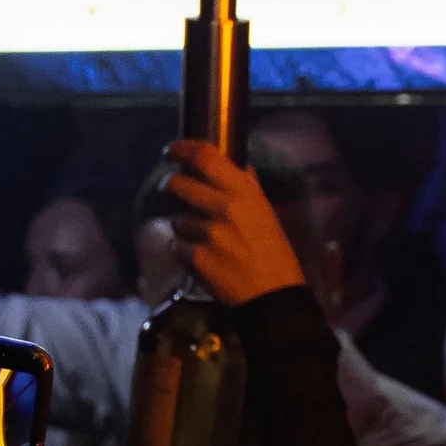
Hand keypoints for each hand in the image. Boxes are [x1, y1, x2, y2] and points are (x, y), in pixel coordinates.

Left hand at [162, 140, 307, 307]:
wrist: (273, 296)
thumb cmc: (274, 253)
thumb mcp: (266, 214)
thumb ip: (249, 188)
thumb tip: (239, 167)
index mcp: (243, 191)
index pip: (204, 156)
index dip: (182, 148)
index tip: (171, 151)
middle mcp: (224, 206)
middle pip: (177, 184)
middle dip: (172, 187)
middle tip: (176, 192)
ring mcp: (208, 233)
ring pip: (176, 219)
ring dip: (183, 226)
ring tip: (201, 238)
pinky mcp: (196, 257)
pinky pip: (176, 246)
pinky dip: (183, 252)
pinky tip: (200, 258)